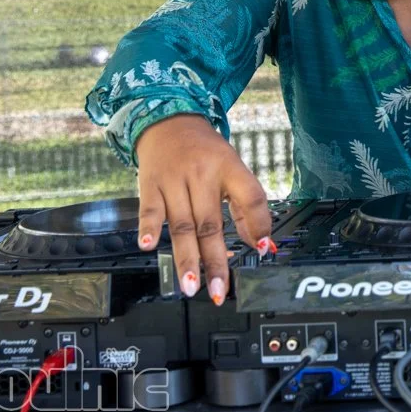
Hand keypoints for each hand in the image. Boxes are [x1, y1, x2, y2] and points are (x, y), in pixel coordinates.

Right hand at [134, 113, 273, 305]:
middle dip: (215, 260)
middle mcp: (203, 174)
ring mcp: (174, 180)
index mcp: (230, 168)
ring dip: (186, 258)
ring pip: (181, 224)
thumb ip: (247, 205)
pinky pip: (149, 209)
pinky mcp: (149, 184)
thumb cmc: (205, 153)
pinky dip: (149, 228)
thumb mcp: (233, 169)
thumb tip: (260, 242)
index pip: (251, 195)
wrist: (168, 121)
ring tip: (191, 285)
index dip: (258, 223)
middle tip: (218, 290)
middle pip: (210, 223)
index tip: (261, 249)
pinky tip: (149, 246)